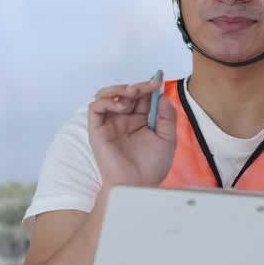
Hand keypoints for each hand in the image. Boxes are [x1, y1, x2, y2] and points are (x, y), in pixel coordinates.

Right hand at [88, 73, 177, 189]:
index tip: (158, 79)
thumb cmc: (152, 167)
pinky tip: (121, 107)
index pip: (142, 96)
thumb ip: (168, 116)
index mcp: (140, 120)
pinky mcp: (98, 130)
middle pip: (126, 92)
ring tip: (132, 92)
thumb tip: (162, 95)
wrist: (138, 184)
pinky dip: (106, 101)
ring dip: (119, 88)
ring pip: (107, 95)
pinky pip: (95, 107)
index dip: (149, 86)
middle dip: (138, 86)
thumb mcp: (168, 138)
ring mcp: (110, 123)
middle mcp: (124, 119)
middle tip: (148, 85)